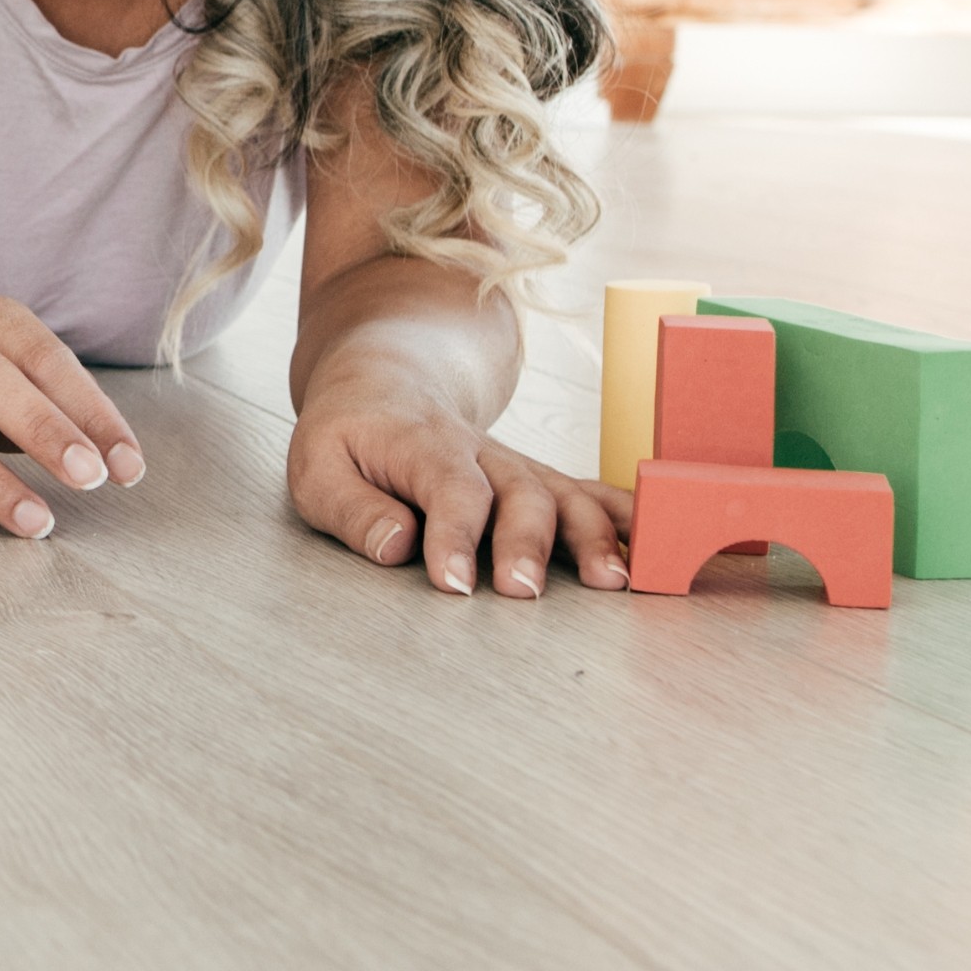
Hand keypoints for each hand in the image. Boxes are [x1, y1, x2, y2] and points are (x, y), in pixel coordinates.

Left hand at [288, 382, 622, 597]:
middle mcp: (482, 452)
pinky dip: (625, 518)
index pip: (449, 490)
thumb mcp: (317, 469)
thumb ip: (353, 509)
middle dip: (526, 544)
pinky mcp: (538, 479)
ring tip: (614, 581)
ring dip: (593, 536)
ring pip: (563, 493)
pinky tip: (653, 547)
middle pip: (518, 493)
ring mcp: (517, 465)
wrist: (389, 377)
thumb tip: (396, 546)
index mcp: (423, 444)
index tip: (455, 585)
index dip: (454, 536)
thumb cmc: (350, 434)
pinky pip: (587, 494)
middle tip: (523, 594)